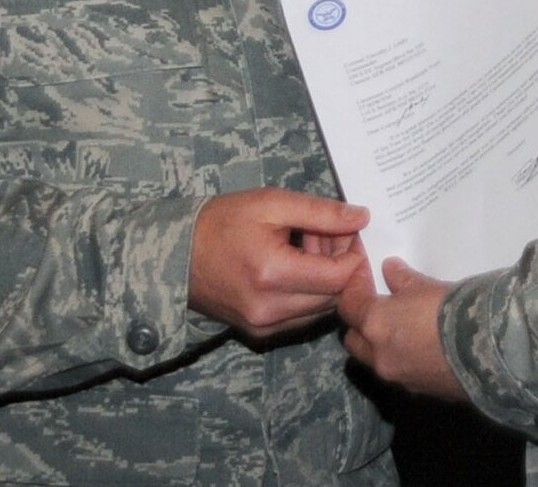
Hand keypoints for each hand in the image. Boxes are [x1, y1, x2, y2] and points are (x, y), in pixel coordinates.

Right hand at [188, 189, 369, 341]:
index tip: (349, 229)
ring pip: (320, 309)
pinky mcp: (259, 332)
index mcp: (273, 274)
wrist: (175, 254)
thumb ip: (321, 212)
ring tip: (309, 245)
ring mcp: (264, 326)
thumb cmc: (221, 222)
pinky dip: (309, 292)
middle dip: (341, 264)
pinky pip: (301, 317)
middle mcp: (270, 310)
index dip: (354, 252)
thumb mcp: (271, 204)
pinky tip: (296, 265)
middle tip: (328, 232)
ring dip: (326, 279)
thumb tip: (362, 218)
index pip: (340, 277)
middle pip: (334, 296)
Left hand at [339, 257, 466, 400]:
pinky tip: (423, 350)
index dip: (354, 292)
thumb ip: (402, 279)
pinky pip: (399, 374)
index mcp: (374, 324)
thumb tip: (389, 270)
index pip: (348, 306)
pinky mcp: (417, 391)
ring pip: (374, 361)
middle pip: (353, 340)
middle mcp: (378, 355)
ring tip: (403, 331)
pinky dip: (403, 362)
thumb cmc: (451, 309)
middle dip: (360, 325)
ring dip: (380, 347)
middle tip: (379, 310)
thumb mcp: (425, 286)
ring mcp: (397, 377)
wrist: (485, 350)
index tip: (366, 282)